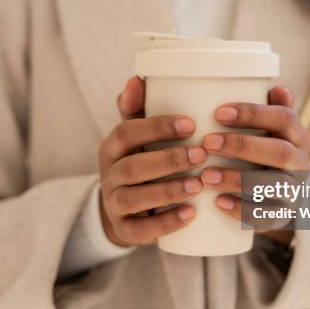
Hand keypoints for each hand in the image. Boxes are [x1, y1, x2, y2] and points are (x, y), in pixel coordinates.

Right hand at [98, 77, 206, 246]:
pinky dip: (165, 223)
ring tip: (198, 186)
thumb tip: (137, 78)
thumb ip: (137, 110)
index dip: (157, 127)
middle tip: (201, 155)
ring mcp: (114, 204)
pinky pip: (140, 230)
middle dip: (168, 160)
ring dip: (168, 190)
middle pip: (132, 167)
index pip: (127, 132)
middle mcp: (108, 174)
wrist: (125, 208)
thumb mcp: (135, 135)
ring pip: (134, 198)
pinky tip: (190, 215)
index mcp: (112, 146)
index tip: (191, 124)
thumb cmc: (140, 160)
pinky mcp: (124, 230)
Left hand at [200, 86, 309, 243]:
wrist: (279, 195)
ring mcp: (296, 191)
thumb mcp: (269, 129)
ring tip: (206, 176)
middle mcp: (303, 162)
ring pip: (274, 186)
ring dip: (237, 180)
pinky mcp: (284, 216)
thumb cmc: (264, 151)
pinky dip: (242, 210)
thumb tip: (277, 88)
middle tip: (206, 143)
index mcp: (298, 136)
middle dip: (242, 146)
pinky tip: (218, 202)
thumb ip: (270, 109)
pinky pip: (268, 216)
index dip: (252, 114)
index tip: (218, 113)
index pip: (284, 118)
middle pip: (279, 152)